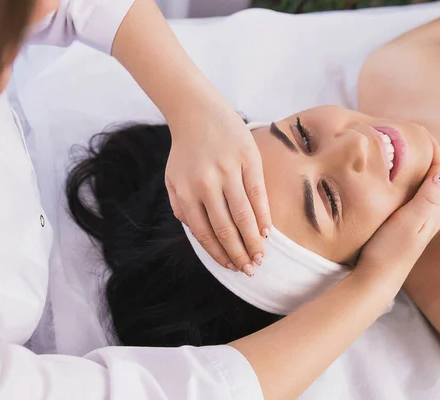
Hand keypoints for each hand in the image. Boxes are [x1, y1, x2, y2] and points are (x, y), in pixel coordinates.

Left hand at [165, 107, 271, 275]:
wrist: (197, 113)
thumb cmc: (186, 151)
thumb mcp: (172, 180)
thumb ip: (180, 207)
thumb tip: (198, 233)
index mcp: (187, 192)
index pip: (205, 232)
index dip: (219, 253)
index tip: (230, 266)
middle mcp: (207, 184)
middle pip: (226, 228)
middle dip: (239, 253)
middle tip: (250, 269)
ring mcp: (229, 171)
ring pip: (244, 215)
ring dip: (253, 241)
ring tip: (260, 256)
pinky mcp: (248, 160)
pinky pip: (258, 194)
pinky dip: (263, 216)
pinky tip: (266, 232)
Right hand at [357, 136, 439, 274]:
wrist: (378, 277)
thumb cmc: (391, 249)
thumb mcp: (409, 220)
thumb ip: (427, 197)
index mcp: (432, 209)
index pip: (439, 172)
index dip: (433, 151)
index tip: (419, 134)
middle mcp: (429, 214)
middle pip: (434, 177)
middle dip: (426, 156)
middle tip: (410, 139)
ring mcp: (417, 221)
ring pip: (423, 187)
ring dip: (417, 170)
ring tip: (402, 154)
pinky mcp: (405, 226)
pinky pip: (413, 196)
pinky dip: (408, 183)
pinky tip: (395, 183)